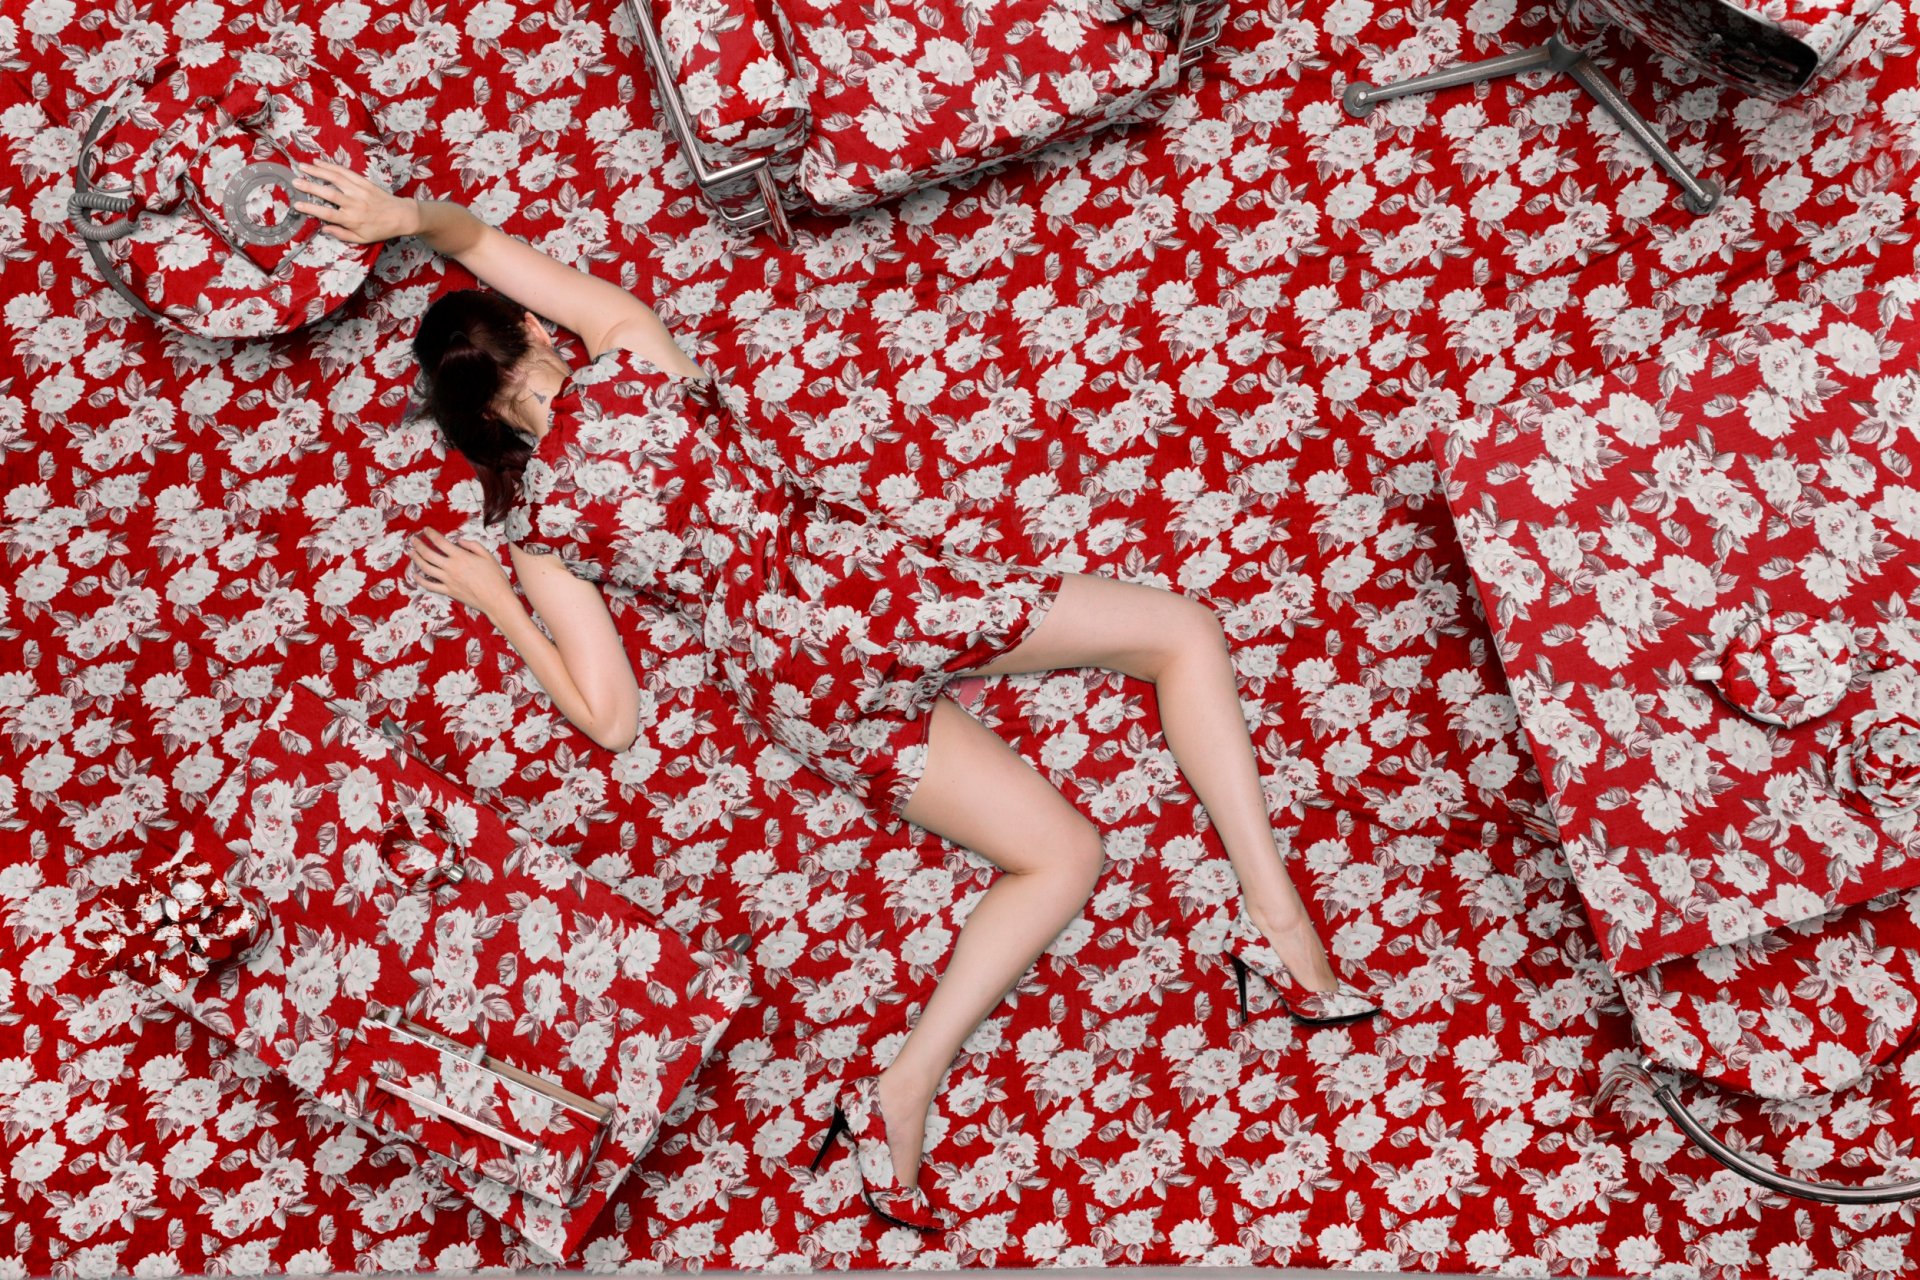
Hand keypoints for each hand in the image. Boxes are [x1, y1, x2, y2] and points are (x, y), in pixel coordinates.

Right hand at [291, 160, 419, 244]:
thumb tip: (324, 229)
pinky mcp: (364, 182)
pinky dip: (331, 166)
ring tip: (302, 166)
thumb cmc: (380, 229)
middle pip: (328, 194)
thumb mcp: (362, 239)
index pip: (327, 214)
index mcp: (352, 220)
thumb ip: (342, 234)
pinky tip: (319, 162)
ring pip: (335, 178)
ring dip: (317, 171)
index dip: (311, 209)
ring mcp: (359, 191)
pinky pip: (345, 172)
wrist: (401, 216)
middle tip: (294, 182)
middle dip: (310, 187)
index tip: (297, 205)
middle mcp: (354, 204)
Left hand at [408, 530, 512, 614]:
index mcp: (461, 556)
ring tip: (411, 553)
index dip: (431, 534)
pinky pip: (430, 585)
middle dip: (418, 545)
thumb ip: (473, 545)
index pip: (440, 542)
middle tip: (413, 540)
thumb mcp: (488, 555)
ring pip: (425, 568)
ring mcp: (448, 580)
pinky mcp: (448, 591)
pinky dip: (420, 580)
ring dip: (416, 559)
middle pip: (428, 554)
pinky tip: (415, 575)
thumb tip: (459, 540)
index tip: (426, 530)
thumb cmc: (495, 577)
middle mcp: (451, 567)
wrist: (496, 599)